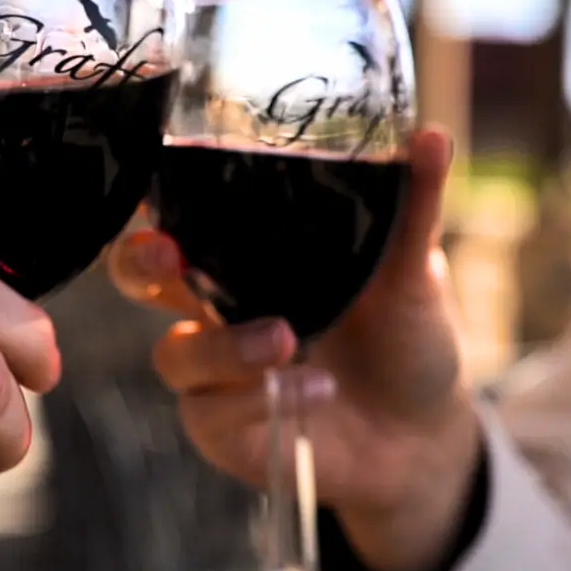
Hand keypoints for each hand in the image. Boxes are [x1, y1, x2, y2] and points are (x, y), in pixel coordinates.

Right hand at [109, 129, 481, 570]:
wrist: (421, 434)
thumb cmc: (405, 340)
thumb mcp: (413, 274)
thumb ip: (412, 210)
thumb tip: (432, 136)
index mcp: (247, 256)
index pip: (182, 213)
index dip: (154, 192)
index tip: (160, 171)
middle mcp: (215, 305)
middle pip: (138, 275)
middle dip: (139, 260)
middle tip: (167, 255)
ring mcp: (214, 367)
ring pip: (174, 352)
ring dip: (223, 345)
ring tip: (285, 340)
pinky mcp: (220, 425)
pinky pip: (210, 411)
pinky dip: (256, 398)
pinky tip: (316, 389)